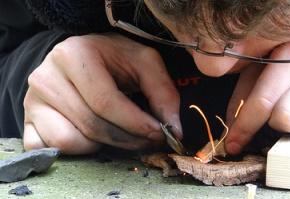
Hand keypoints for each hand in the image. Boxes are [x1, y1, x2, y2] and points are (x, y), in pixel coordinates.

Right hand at [23, 33, 180, 153]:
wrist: (80, 56)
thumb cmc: (114, 58)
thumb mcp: (143, 62)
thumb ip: (163, 92)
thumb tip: (175, 130)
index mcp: (74, 55)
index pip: (105, 102)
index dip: (135, 123)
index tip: (159, 133)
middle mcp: (47, 77)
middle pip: (91, 124)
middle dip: (127, 139)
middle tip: (149, 139)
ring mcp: (34, 100)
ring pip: (71, 140)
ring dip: (103, 145)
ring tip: (120, 131)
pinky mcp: (29, 120)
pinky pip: (51, 148)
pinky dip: (77, 149)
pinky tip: (93, 135)